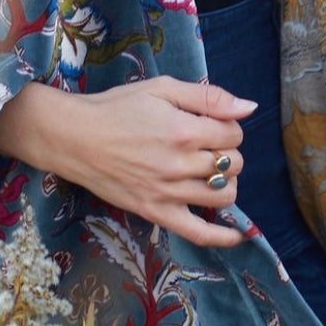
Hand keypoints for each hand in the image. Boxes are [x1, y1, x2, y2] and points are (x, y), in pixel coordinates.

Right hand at [0, 77, 255, 247]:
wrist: (76, 137)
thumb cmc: (117, 107)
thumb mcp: (162, 88)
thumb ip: (207, 96)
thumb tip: (249, 108)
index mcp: (184, 130)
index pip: (233, 134)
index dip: (229, 126)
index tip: (213, 123)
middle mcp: (180, 164)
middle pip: (232, 164)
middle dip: (228, 151)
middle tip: (208, 144)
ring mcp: (169, 193)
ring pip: (224, 195)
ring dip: (226, 181)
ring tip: (209, 171)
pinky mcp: (156, 213)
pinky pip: (199, 234)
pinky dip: (223, 238)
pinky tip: (236, 236)